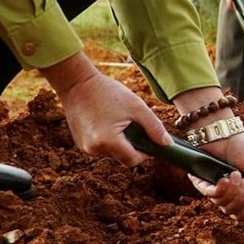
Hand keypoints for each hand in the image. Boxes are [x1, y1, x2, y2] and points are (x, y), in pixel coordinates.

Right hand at [48, 60, 168, 166]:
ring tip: (117, 119)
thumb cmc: (107, 92)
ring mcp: (85, 147)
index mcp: (108, 142)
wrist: (77, 83)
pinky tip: (106, 121)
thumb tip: (167, 144)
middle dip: (132, 145)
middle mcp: (94, 149)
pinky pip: (101, 146)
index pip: (133, 160)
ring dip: (119, 141)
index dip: (145, 152)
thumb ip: (154, 127)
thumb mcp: (136, 107)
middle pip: (123, 157)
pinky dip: (108, 138)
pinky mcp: (80, 143)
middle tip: (132, 124)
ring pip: (112, 152)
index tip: (149, 139)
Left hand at [169, 87, 243, 218]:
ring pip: (222, 204)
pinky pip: (210, 195)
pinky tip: (225, 178)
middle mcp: (225, 193)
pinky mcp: (201, 182)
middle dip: (241, 196)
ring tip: (234, 173)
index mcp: (239, 192)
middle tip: (243, 179)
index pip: (240, 214)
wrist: (226, 134)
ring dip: (232, 190)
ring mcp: (212, 189)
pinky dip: (220, 189)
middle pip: (231, 211)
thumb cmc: (241, 149)